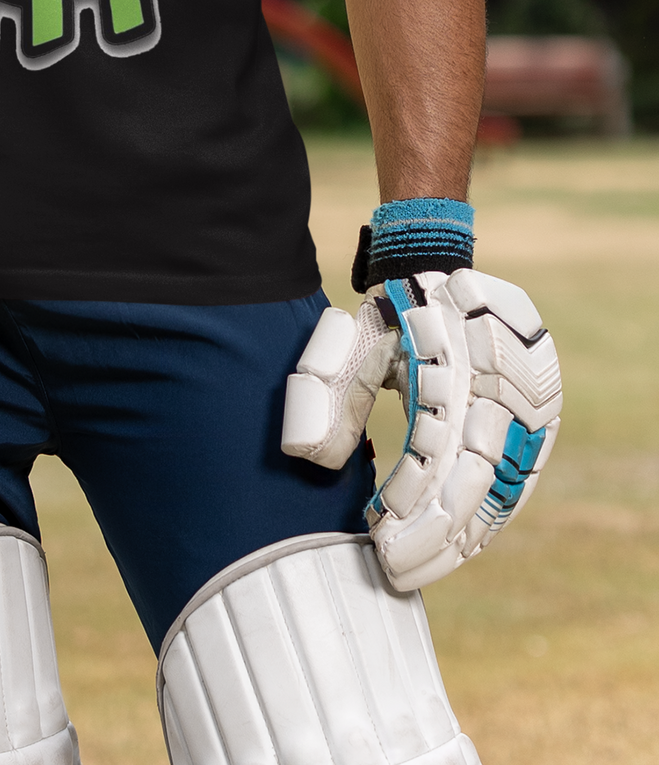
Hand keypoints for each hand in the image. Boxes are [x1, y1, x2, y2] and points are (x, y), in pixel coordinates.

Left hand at [282, 268, 561, 591]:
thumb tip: (309, 457)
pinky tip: (456, 547)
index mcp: (454, 367)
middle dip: (434, 535)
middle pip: (474, 482)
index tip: (377, 536)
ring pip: (499, 490)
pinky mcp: (536, 423)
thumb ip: (331, 393)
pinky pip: (515, 482)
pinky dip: (486, 518)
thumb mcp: (357, 341)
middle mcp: (500, 390)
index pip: (437, 454)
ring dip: (461, 537)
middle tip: (395, 569)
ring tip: (419, 569)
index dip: (411, 502)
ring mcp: (527, 407)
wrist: (441, 274)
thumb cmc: (391, 315)